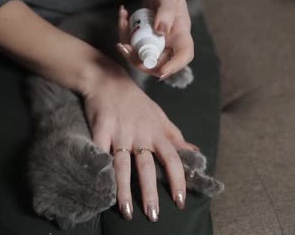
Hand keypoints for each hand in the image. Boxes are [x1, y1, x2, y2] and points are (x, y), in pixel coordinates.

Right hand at [83, 68, 198, 220]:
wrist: (107, 80)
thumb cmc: (136, 101)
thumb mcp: (160, 115)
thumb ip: (175, 135)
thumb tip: (194, 151)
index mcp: (157, 132)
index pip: (172, 158)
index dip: (178, 180)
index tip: (180, 201)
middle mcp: (140, 133)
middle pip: (146, 166)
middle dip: (150, 192)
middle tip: (153, 215)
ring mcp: (119, 132)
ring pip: (122, 165)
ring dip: (123, 189)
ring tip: (125, 211)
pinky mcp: (100, 129)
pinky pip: (100, 153)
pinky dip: (100, 170)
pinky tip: (100, 188)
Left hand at [116, 0, 193, 79]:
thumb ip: (166, 12)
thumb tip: (161, 31)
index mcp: (181, 35)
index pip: (183, 56)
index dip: (173, 67)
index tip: (160, 72)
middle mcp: (170, 45)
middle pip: (158, 65)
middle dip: (138, 61)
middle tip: (123, 46)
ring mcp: (157, 46)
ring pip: (142, 59)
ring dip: (127, 49)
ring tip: (122, 23)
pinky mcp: (145, 43)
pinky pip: (133, 48)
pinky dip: (124, 35)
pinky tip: (123, 17)